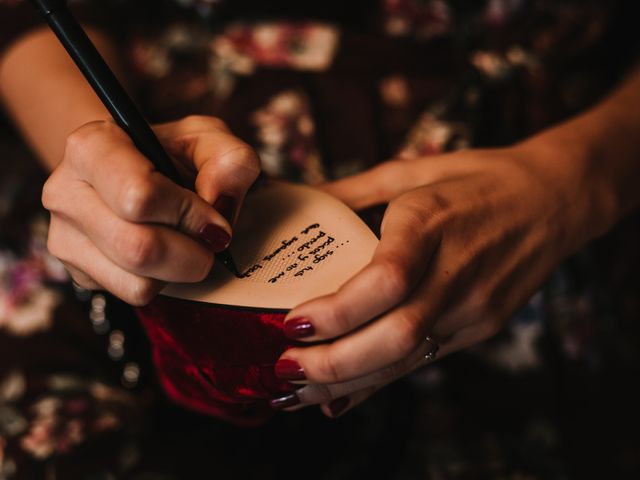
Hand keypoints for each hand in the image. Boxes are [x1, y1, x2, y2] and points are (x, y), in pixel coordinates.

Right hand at [42, 115, 259, 304]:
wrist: (143, 174)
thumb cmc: (176, 155)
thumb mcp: (210, 141)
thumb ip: (230, 159)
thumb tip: (218, 199)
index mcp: (92, 146)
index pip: (139, 195)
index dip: (188, 213)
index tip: (214, 216)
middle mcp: (65, 191)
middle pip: (139, 248)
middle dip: (192, 252)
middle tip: (210, 239)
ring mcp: (64, 237)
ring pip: (138, 281)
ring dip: (180, 269)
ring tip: (185, 242)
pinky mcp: (76, 273)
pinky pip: (133, 294)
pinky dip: (163, 281)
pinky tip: (164, 254)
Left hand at [271, 144, 593, 416]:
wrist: (554, 200)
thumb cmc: (476, 179)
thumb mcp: (412, 173)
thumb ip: (352, 192)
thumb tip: (299, 205)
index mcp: (432, 223)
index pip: (387, 279)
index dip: (338, 309)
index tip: (294, 320)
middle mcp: (456, 272)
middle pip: (397, 334)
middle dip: (334, 361)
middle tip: (284, 366)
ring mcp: (474, 306)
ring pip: (409, 359)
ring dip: (348, 380)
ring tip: (297, 391)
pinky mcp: (482, 326)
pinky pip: (423, 361)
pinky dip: (377, 381)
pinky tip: (339, 397)